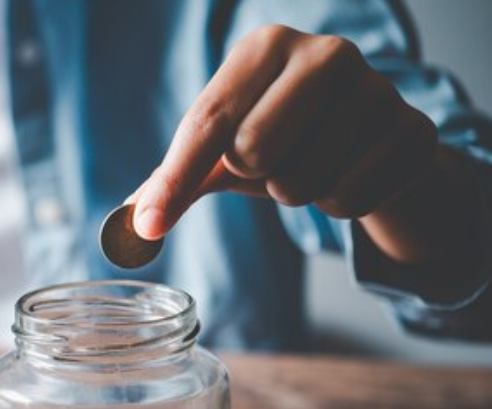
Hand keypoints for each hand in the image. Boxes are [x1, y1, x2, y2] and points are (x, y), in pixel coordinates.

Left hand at [132, 24, 438, 242]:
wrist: (368, 143)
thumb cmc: (283, 137)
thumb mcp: (222, 152)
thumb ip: (173, 181)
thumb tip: (129, 224)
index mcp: (265, 47)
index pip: (207, 123)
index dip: (175, 180)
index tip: (150, 224)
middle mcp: (325, 53)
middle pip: (252, 152)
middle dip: (254, 176)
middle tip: (273, 160)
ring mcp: (378, 88)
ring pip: (301, 184)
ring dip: (298, 193)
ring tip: (313, 165)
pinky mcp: (414, 132)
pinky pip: (349, 201)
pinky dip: (340, 204)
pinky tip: (349, 174)